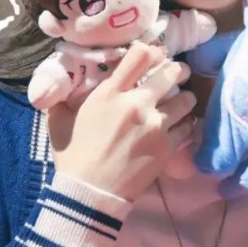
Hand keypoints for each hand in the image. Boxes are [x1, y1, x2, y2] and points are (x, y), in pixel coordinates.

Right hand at [47, 42, 195, 200]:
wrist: (88, 195)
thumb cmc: (73, 156)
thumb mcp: (59, 121)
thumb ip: (62, 97)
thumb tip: (64, 80)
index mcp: (110, 93)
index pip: (140, 55)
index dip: (149, 51)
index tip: (153, 56)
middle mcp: (137, 104)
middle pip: (170, 72)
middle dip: (176, 69)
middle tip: (177, 72)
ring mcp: (155, 125)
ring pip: (185, 98)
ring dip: (185, 96)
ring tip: (183, 99)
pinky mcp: (167, 146)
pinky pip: (188, 125)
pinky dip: (187, 122)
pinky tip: (182, 123)